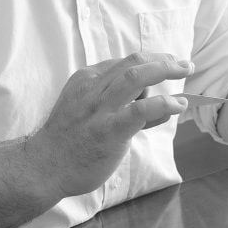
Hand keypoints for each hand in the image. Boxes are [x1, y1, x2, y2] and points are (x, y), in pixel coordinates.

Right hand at [26, 52, 192, 198]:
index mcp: (86, 80)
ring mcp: (100, 109)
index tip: (166, 64)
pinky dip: (164, 103)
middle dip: (162, 59)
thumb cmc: (68, 142)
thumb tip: (160, 107)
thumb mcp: (87, 112)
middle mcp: (93, 89)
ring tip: (184, 72)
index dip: (149, 61)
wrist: (43, 168)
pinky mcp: (109, 130)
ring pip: (137, 77)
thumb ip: (120, 106)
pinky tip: (178, 104)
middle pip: (133, 62)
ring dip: (165, 70)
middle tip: (182, 63)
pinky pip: (141, 110)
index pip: (123, 62)